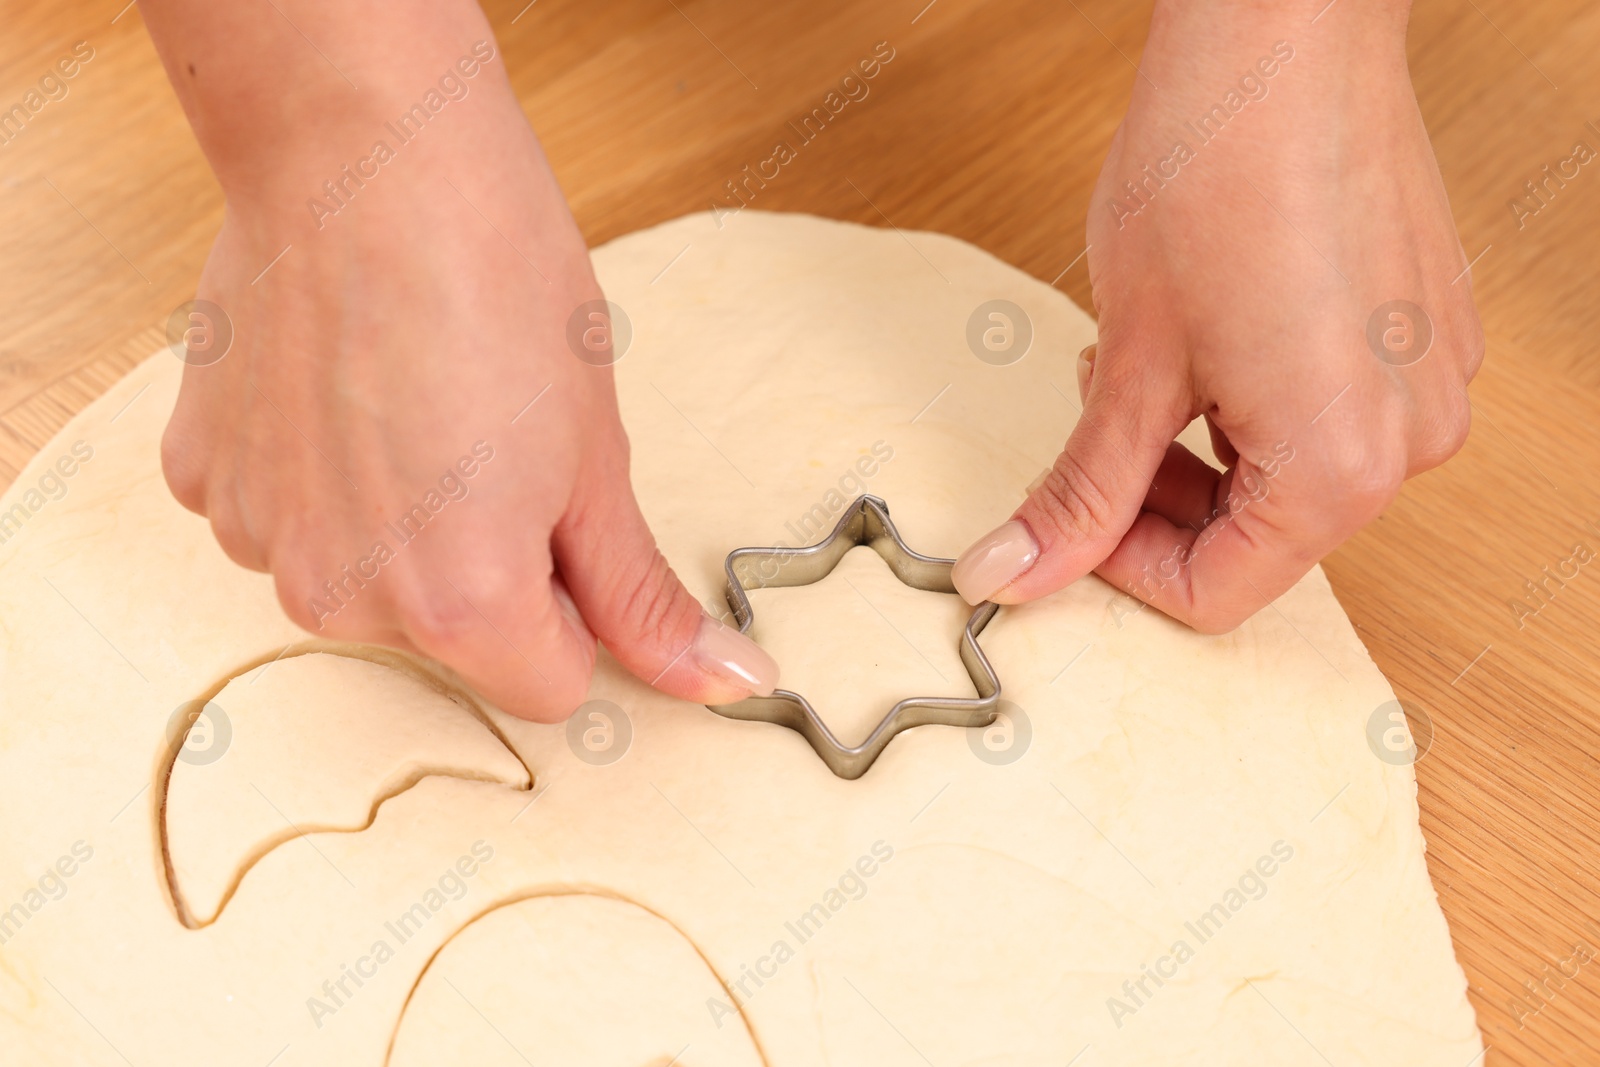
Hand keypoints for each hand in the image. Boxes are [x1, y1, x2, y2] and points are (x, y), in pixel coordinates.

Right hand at [146, 0, 776, 718]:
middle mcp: (343, 598)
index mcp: (459, 604)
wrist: (368, 152)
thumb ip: (640, 596)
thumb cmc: (497, 281)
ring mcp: (260, 540)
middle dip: (490, 571)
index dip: (576, 610)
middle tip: (496, 446)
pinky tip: (345, 394)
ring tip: (418, 407)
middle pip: (454, 641)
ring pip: (369, 584)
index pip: (549, 686)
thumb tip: (725, 682)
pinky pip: (293, 523)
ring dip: (402, 526)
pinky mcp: (206, 482)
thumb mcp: (597, 457)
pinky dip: (325, 482)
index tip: (569, 524)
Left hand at [952, 0, 1481, 630]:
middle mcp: (1410, 444)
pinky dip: (1255, 401)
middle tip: (1100, 418)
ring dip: (1201, 448)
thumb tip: (1015, 575)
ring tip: (1150, 361)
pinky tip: (1213, 329)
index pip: (1212, 594)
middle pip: (1256, 540)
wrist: (1283, 36)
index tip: (1065, 513)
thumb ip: (1082, 490)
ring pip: (1287, 479)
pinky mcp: (1427, 334)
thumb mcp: (1129, 362)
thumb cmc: (1213, 172)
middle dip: (1158, 498)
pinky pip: (1330, 414)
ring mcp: (1429, 385)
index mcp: (1341, 470)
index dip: (1120, 563)